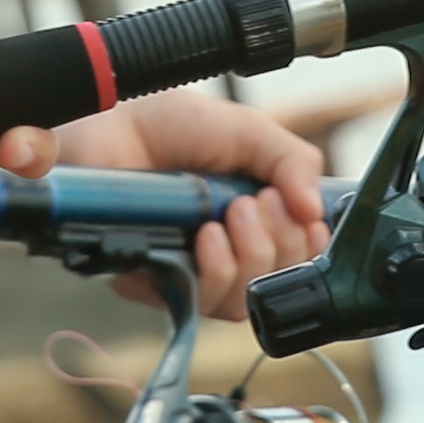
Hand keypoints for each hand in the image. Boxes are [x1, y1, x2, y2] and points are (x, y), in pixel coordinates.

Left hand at [2, 82, 330, 318]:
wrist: (107, 120)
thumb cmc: (163, 123)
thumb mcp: (246, 131)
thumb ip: (291, 161)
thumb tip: (316, 209)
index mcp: (249, 215)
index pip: (297, 256)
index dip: (309, 244)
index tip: (304, 215)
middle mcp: (221, 248)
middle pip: (276, 282)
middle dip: (284, 244)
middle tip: (266, 203)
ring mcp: (188, 267)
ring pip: (242, 299)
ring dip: (253, 257)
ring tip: (237, 212)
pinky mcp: (153, 280)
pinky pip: (199, 301)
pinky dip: (216, 270)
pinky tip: (209, 235)